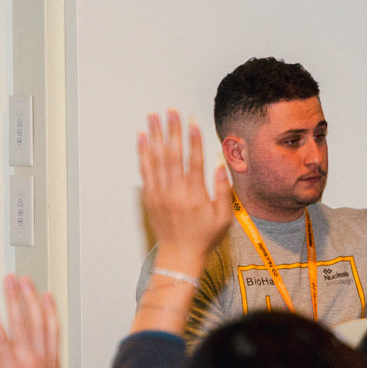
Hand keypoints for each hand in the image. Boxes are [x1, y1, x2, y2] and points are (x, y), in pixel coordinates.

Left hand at [138, 111, 231, 271]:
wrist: (179, 257)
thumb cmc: (204, 238)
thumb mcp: (224, 217)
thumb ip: (222, 190)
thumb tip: (220, 164)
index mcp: (194, 195)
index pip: (194, 160)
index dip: (194, 139)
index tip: (192, 121)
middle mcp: (174, 192)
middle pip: (172, 154)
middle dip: (172, 129)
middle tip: (170, 110)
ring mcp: (159, 194)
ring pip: (156, 158)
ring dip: (155, 135)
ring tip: (153, 116)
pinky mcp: (149, 197)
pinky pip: (144, 170)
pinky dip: (143, 153)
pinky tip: (142, 138)